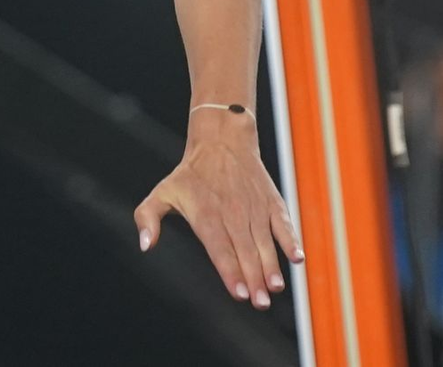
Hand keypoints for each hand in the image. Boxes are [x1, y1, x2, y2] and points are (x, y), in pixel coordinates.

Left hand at [134, 138, 303, 308]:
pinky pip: (283, 223)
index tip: (239, 293)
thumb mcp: (163, 191)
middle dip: (253, 278)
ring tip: (275, 287)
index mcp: (207, 214)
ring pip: (264, 241)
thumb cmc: (190, 173)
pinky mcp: (271, 201)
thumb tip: (145, 245)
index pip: (219, 248)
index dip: (230, 271)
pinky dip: (291, 239)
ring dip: (271, 266)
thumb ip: (148, 217)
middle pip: (244, 250)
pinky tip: (298, 258)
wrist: (221, 139)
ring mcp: (255, 206)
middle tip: (260, 303)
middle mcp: (233, 212)